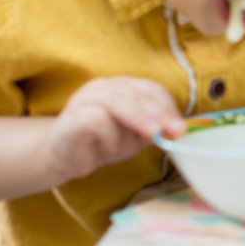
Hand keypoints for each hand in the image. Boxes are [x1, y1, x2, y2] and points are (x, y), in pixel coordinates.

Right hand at [46, 77, 185, 183]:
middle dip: (158, 112)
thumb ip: (157, 129)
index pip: (152, 89)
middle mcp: (105, 87)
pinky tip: (108, 149)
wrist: (63, 158)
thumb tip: (179, 129)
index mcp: (124, 87)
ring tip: (150, 136)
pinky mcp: (71, 117)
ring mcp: (85, 99)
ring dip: (137, 121)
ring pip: (118, 101)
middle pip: (137, 93)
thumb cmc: (104, 143)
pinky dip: (108, 136)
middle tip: (172, 130)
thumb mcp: (137, 136)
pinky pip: (96, 120)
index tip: (181, 128)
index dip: (169, 107)